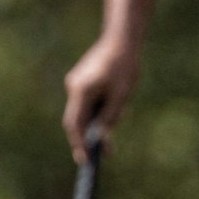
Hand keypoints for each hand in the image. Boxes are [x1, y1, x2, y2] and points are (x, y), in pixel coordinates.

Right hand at [62, 35, 140, 162]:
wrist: (122, 37)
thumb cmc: (124, 66)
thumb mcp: (120, 96)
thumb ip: (109, 119)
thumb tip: (99, 140)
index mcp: (81, 91)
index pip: (75, 125)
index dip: (79, 144)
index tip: (85, 161)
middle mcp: (73, 87)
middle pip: (77, 119)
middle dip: (89, 136)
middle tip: (107, 152)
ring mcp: (76, 82)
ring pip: (84, 110)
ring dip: (98, 119)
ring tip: (122, 110)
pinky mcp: (82, 79)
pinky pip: (87, 100)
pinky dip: (99, 108)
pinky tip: (117, 101)